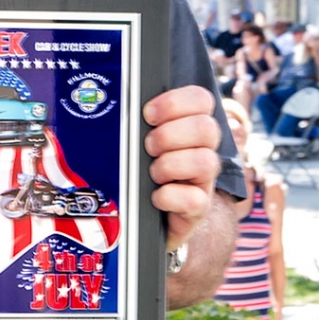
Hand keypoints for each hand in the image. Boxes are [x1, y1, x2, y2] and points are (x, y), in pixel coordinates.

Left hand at [143, 85, 220, 250]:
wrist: (139, 220)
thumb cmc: (136, 173)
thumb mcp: (136, 144)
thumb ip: (135, 123)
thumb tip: (111, 104)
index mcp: (190, 127)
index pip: (201, 99)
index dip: (176, 102)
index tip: (148, 114)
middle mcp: (202, 150)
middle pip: (207, 128)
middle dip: (170, 134)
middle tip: (148, 146)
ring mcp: (203, 181)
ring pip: (206, 162)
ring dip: (171, 165)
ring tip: (152, 173)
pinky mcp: (197, 210)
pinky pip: (195, 199)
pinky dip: (170, 197)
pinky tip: (155, 197)